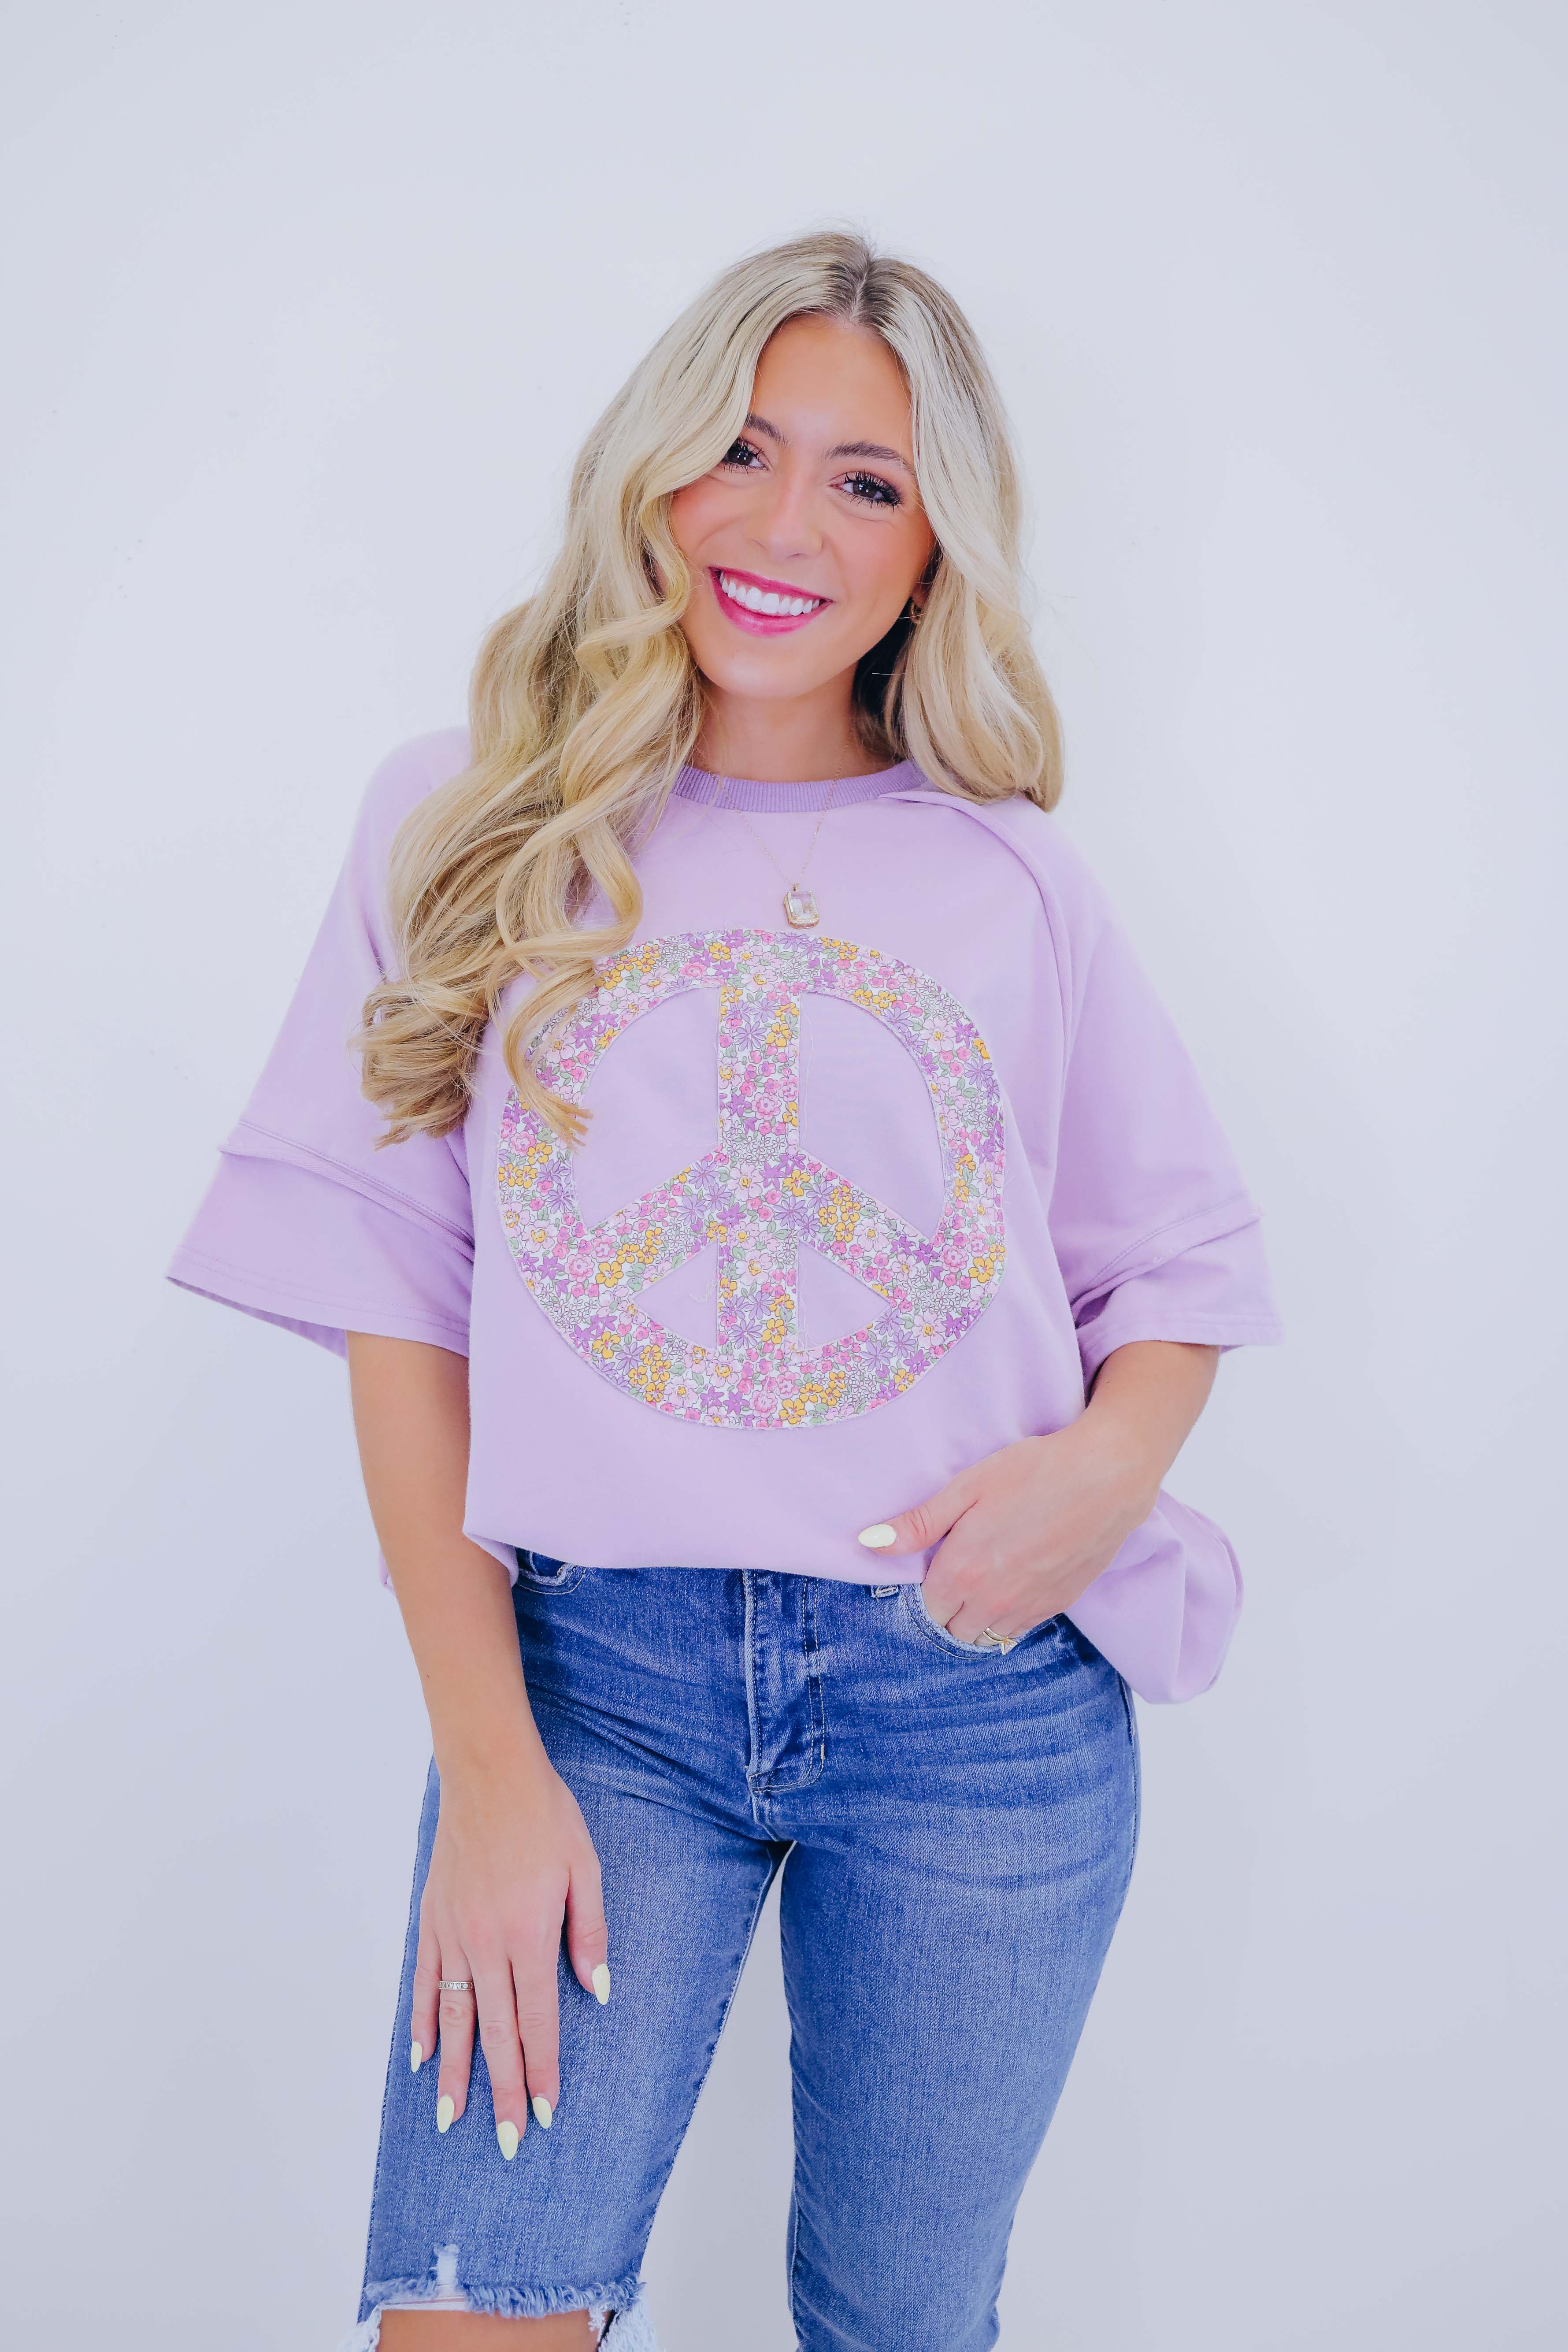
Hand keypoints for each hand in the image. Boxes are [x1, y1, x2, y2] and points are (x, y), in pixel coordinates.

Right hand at [411, 1750, 608, 2156]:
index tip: (547, 2114)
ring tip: (452, 2120)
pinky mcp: (432, 1919)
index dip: (543, 2071)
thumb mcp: (585, 1867)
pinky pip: (425, 1981)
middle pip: (495, 2032)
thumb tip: (598, 1989)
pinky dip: (424, 2021)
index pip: (538, 2019)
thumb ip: (588, 1931)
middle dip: (502, 2091)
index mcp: (530, 1933)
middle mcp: (487, 1942)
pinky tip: (423, 2057)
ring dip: (454, 2072)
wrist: (489, 1773)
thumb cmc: (544, 1816)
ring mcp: (453, 1932)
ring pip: (454, 2017)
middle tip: (506, 2142)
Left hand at [859, 1417, 1158, 1646]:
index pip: (925, 1608)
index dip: (926, 1585)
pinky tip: (1014, 1580)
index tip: (935, 1561)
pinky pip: (1018, 1630)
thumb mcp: (967, 1487)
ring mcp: (1028, 1608)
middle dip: (947, 1607)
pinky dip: (1008, 1616)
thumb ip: (918, 1523)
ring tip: (985, 1575)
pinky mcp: (1058, 1606)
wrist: (1107, 1476)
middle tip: (958, 1567)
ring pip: (986, 1635)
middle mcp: (993, 1601)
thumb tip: (867, 1543)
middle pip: (952, 1629)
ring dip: (976, 1616)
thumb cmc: (1035, 1471)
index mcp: (963, 1572)